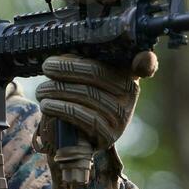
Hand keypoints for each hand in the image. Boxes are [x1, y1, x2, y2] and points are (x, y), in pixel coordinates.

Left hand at [36, 53, 157, 158]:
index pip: (144, 64)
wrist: (78, 138)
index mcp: (128, 75)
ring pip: (86, 94)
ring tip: (42, 89)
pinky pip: (83, 117)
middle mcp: (130, 95)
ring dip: (58, 89)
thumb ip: (85, 61)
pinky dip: (61, 108)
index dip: (146, 61)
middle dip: (67, 68)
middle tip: (48, 67)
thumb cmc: (80, 100)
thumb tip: (67, 50)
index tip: (142, 57)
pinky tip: (48, 105)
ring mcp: (122, 116)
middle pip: (96, 73)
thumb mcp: (87, 78)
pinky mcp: (109, 135)